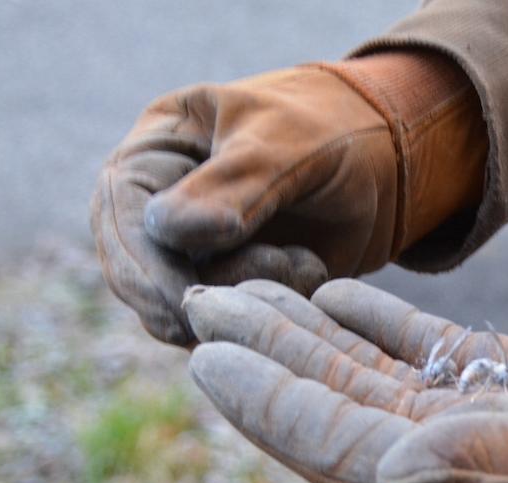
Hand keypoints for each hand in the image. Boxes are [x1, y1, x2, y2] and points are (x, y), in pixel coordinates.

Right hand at [91, 52, 485, 344]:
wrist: (388, 165)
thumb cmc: (333, 135)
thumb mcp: (287, 146)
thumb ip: (231, 185)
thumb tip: (165, 229)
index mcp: (158, 150)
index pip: (119, 211)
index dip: (140, 264)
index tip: (180, 301)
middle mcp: (162, 204)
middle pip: (137, 272)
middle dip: (191, 295)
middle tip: (250, 301)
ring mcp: (195, 253)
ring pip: (181, 307)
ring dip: (242, 301)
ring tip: (303, 262)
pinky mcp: (233, 288)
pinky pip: (229, 322)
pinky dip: (268, 312)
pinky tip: (311, 272)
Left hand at [183, 280, 507, 482]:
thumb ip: (482, 463)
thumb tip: (386, 472)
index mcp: (446, 479)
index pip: (332, 441)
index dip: (269, 403)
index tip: (208, 357)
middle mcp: (439, 454)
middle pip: (332, 403)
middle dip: (268, 357)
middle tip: (206, 304)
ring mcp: (466, 421)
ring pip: (367, 375)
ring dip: (309, 336)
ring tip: (253, 294)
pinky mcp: (499, 389)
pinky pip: (422, 354)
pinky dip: (379, 325)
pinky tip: (341, 296)